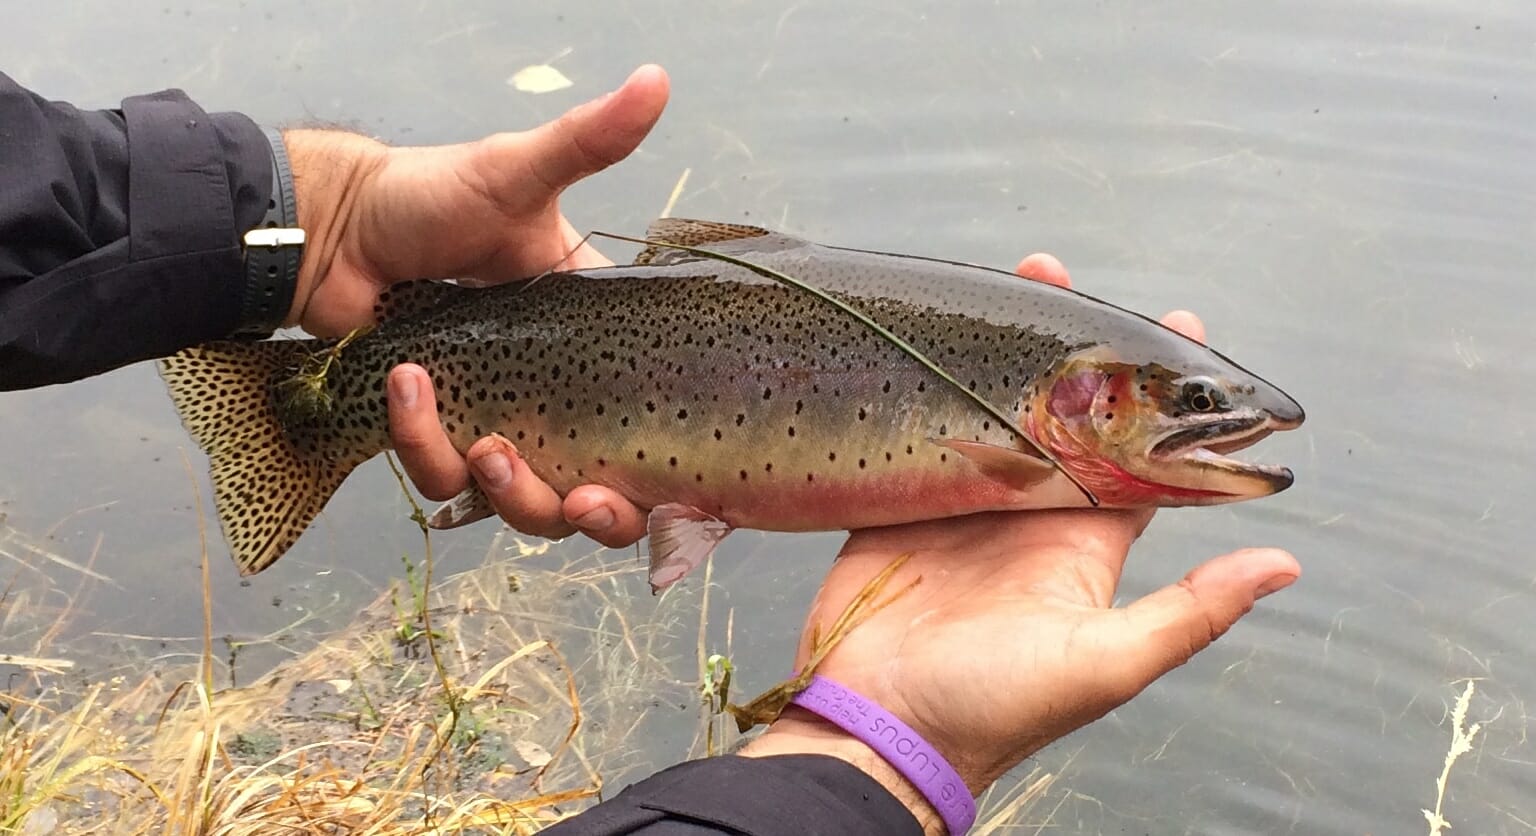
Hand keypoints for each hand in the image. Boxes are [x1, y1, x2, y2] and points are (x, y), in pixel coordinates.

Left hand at [280, 66, 666, 544]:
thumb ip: (588, 140)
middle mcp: (549, 392)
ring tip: (486, 447)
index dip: (666, 463)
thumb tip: (658, 78)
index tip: (668, 481)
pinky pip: (443, 478)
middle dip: (596, 512)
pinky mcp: (433, 436)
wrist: (329, 228)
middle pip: (595, 488)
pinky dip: (425, 445)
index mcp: (589, 339)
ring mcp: (493, 418)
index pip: (645, 412)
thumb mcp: (517, 172)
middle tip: (587, 500)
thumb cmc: (427, 195)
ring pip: (522, 502)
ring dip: (511, 492)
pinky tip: (407, 388)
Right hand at [740, 255, 1300, 833]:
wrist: (880, 727)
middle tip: (1067, 281)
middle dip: (1071, 349)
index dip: (1156, 396)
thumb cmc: (995, 708)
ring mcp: (962, 502)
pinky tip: (934, 336)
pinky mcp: (901, 501)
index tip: (1176, 326)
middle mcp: (1028, 512)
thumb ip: (1189, 613)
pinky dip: (929, 384)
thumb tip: (1283, 562)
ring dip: (1002, 350)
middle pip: (1059, 414)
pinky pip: (921, 429)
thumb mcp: (1104, 663)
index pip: (1136, 454)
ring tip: (1012, 285)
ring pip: (991, 407)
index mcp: (1082, 541)